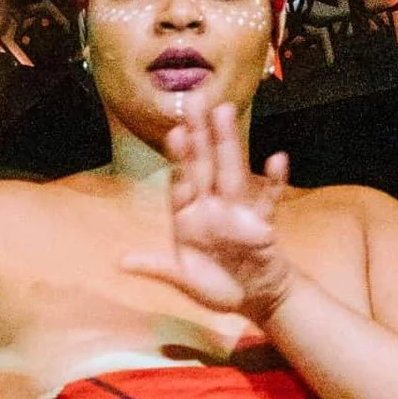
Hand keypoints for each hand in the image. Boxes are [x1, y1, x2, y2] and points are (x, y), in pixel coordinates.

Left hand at [163, 101, 294, 319]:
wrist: (254, 299)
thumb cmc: (217, 286)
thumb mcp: (183, 280)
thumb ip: (157, 268)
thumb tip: (121, 262)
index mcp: (189, 218)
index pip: (181, 181)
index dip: (179, 157)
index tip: (175, 131)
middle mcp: (211, 207)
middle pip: (205, 165)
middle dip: (199, 134)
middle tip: (194, 100)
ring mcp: (237, 212)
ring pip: (231, 171)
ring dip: (228, 143)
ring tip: (225, 112)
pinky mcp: (262, 224)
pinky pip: (268, 200)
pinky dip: (274, 182)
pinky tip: (277, 159)